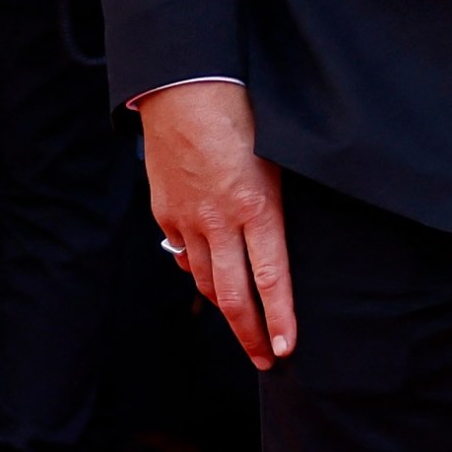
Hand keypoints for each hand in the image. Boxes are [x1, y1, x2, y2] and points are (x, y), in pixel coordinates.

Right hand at [142, 82, 296, 365]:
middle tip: (266, 359)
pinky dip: (199, 272)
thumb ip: (274, 208)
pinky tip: (211, 282)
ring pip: (206, 279)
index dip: (278, 317)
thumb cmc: (245, 119)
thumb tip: (273, 246)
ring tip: (245, 332)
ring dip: (226, 309)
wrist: (186, 91)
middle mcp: (219, 220)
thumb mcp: (277, 163)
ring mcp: (187, 219)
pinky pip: (185, 254)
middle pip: (233, 293)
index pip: (271, 278)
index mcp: (256, 208)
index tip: (286, 348)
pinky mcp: (166, 212)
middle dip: (250, 333)